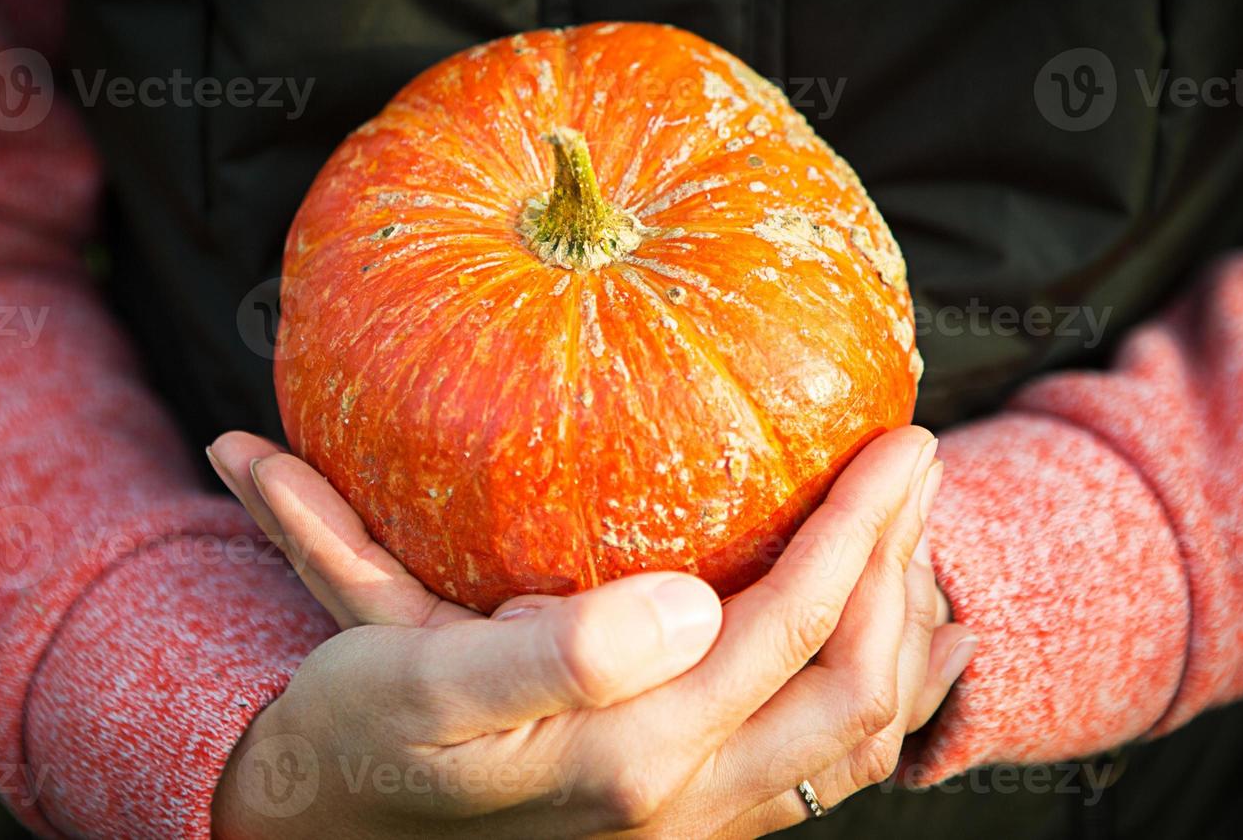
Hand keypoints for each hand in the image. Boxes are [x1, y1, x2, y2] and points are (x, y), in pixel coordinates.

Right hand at [208, 427, 974, 837]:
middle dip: (900, 569)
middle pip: (853, 691)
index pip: (791, 632)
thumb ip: (560, 656)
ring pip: (851, 743)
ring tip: (909, 536)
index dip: (857, 534)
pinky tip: (899, 652)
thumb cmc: (359, 735)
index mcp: (631, 755)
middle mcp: (682, 805)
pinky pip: (818, 774)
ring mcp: (690, 828)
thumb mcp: (419, 676)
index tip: (897, 442)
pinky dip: (874, 703)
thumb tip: (687, 605)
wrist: (325, 832)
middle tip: (917, 464)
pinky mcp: (681, 827)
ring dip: (897, 635)